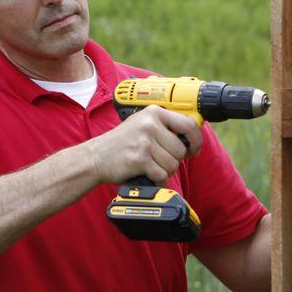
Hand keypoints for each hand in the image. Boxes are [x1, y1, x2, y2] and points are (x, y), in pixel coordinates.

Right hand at [86, 106, 203, 185]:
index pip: (188, 124)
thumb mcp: (142, 124)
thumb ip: (165, 126)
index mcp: (154, 112)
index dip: (196, 140)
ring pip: (173, 164)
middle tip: (160, 161)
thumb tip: (192, 138)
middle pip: (181, 150)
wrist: (96, 157)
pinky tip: (147, 174)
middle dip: (174, 160)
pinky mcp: (140, 159)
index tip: (194, 150)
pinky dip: (157, 179)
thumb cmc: (121, 143)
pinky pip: (162, 174)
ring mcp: (144, 142)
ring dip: (165, 170)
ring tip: (151, 166)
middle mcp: (150, 124)